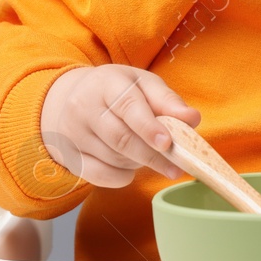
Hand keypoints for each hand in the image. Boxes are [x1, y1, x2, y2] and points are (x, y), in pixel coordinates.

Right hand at [39, 65, 197, 186]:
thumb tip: (192, 119)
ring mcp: (72, 133)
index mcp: (105, 83)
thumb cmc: (117, 90)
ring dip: (139, 163)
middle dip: (152, 156)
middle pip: (120, 139)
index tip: (167, 143)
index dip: (148, 127)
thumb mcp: (143, 84)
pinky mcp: (68, 156)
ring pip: (113, 159)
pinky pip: (100, 176)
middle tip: (176, 166)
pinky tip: (129, 167)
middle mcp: (83, 107)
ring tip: (149, 154)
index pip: (127, 106)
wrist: (72, 98)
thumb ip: (168, 101)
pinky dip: (121, 177)